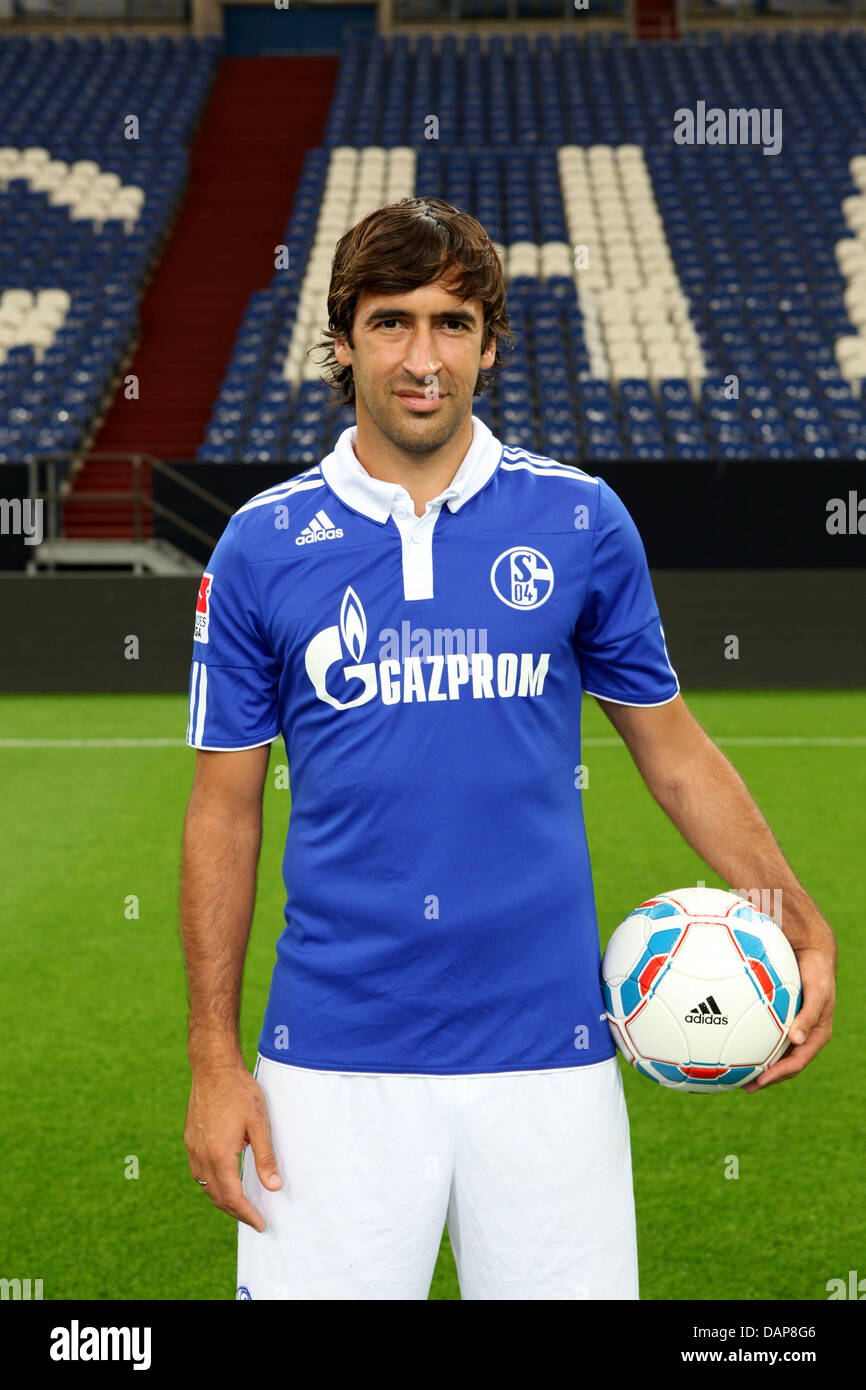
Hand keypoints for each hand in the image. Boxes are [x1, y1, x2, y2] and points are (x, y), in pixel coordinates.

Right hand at [184, 1060, 281, 1229]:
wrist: (213, 1068)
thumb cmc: (239, 1091)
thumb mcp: (259, 1123)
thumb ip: (265, 1157)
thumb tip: (274, 1187)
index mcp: (220, 1155)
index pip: (233, 1196)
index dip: (247, 1213)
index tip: (260, 1224)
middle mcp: (202, 1156)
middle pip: (217, 1196)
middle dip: (236, 1211)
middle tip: (253, 1219)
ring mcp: (193, 1148)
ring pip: (205, 1185)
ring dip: (222, 1199)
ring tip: (241, 1204)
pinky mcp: (190, 1139)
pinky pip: (199, 1172)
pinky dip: (211, 1184)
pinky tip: (223, 1180)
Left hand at [743, 933, 836, 1092]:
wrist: (811, 952)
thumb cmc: (817, 972)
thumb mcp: (818, 993)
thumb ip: (809, 1015)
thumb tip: (797, 1040)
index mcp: (816, 1035)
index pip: (797, 1062)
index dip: (779, 1074)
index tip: (761, 1081)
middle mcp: (804, 1035)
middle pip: (784, 1064)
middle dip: (766, 1078)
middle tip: (745, 1086)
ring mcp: (793, 1027)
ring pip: (775, 1052)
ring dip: (759, 1064)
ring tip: (737, 1073)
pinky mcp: (782, 1017)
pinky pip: (767, 1034)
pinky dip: (754, 1042)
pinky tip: (735, 1043)